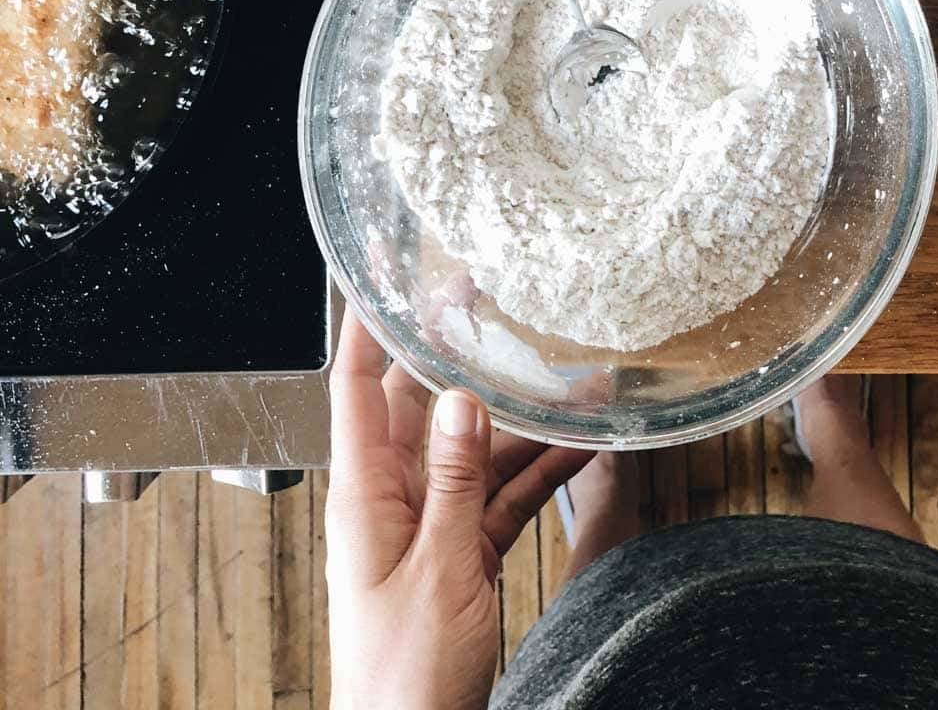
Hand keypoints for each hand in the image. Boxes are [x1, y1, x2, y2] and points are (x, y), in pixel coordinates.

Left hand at [326, 311, 591, 709]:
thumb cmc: (404, 679)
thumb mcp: (437, 569)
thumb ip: (452, 481)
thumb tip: (459, 399)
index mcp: (366, 495)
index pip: (356, 389)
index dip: (366, 328)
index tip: (379, 275)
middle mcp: (393, 500)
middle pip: (423, 407)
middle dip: (457, 355)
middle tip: (491, 302)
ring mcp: (429, 526)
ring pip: (474, 450)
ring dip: (519, 418)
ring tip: (568, 377)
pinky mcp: (462, 554)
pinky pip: (500, 495)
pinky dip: (536, 470)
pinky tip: (575, 443)